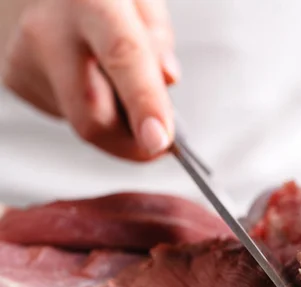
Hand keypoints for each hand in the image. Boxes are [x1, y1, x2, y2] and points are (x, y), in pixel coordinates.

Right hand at [1, 0, 177, 160]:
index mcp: (91, 0)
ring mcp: (26, 59)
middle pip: (93, 116)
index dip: (144, 104)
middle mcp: (50, 31)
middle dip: (132, 142)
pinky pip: (68, 115)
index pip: (123, 58)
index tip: (159, 139)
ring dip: (113, 118)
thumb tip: (166, 80)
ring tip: (113, 78)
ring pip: (82, 122)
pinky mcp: (17, 81)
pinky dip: (90, 108)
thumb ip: (157, 36)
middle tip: (159, 135)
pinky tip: (88, 76)